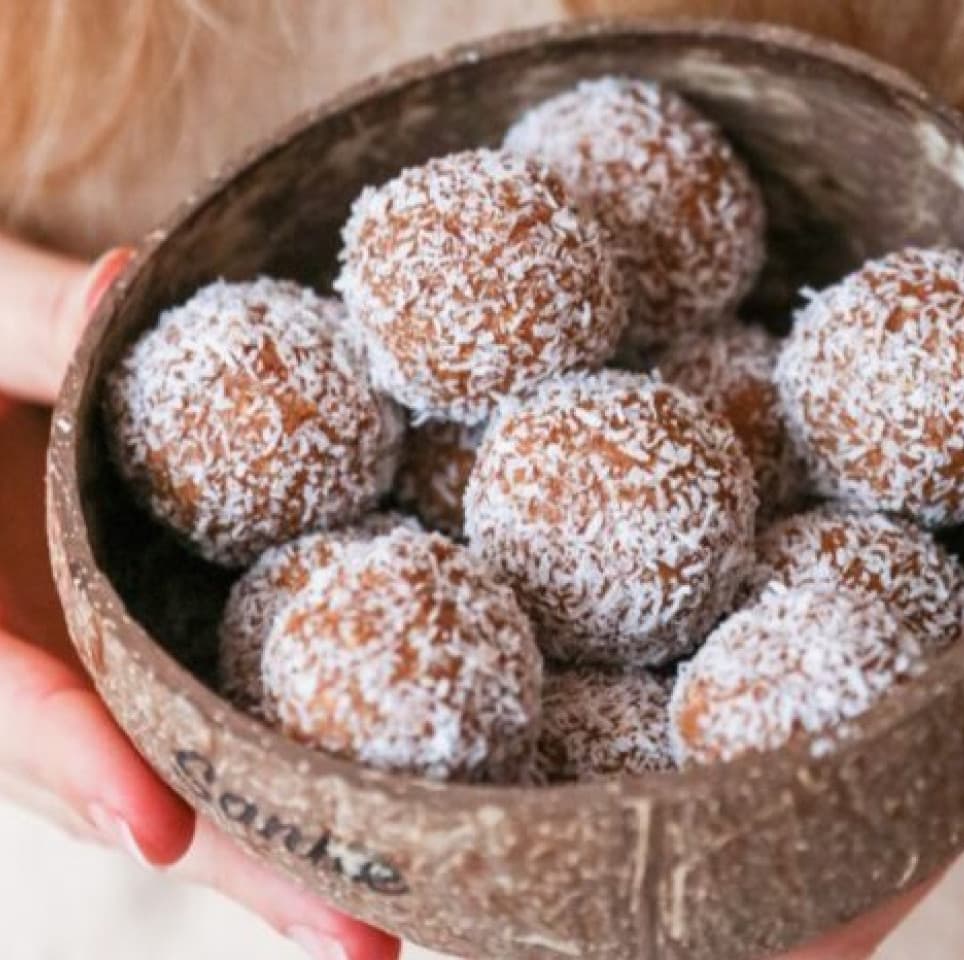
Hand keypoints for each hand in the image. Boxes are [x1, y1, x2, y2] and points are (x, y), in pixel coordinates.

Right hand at [0, 237, 398, 959]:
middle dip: (231, 860)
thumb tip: (137, 280)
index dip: (68, 759)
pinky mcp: (136, 656)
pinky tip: (371, 812)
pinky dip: (274, 780)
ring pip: (165, 783)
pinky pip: (197, 728)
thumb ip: (26, 319)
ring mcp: (80, 675)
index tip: (155, 831)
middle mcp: (11, 663)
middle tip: (358, 938)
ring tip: (389, 914)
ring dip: (270, 853)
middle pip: (109, 785)